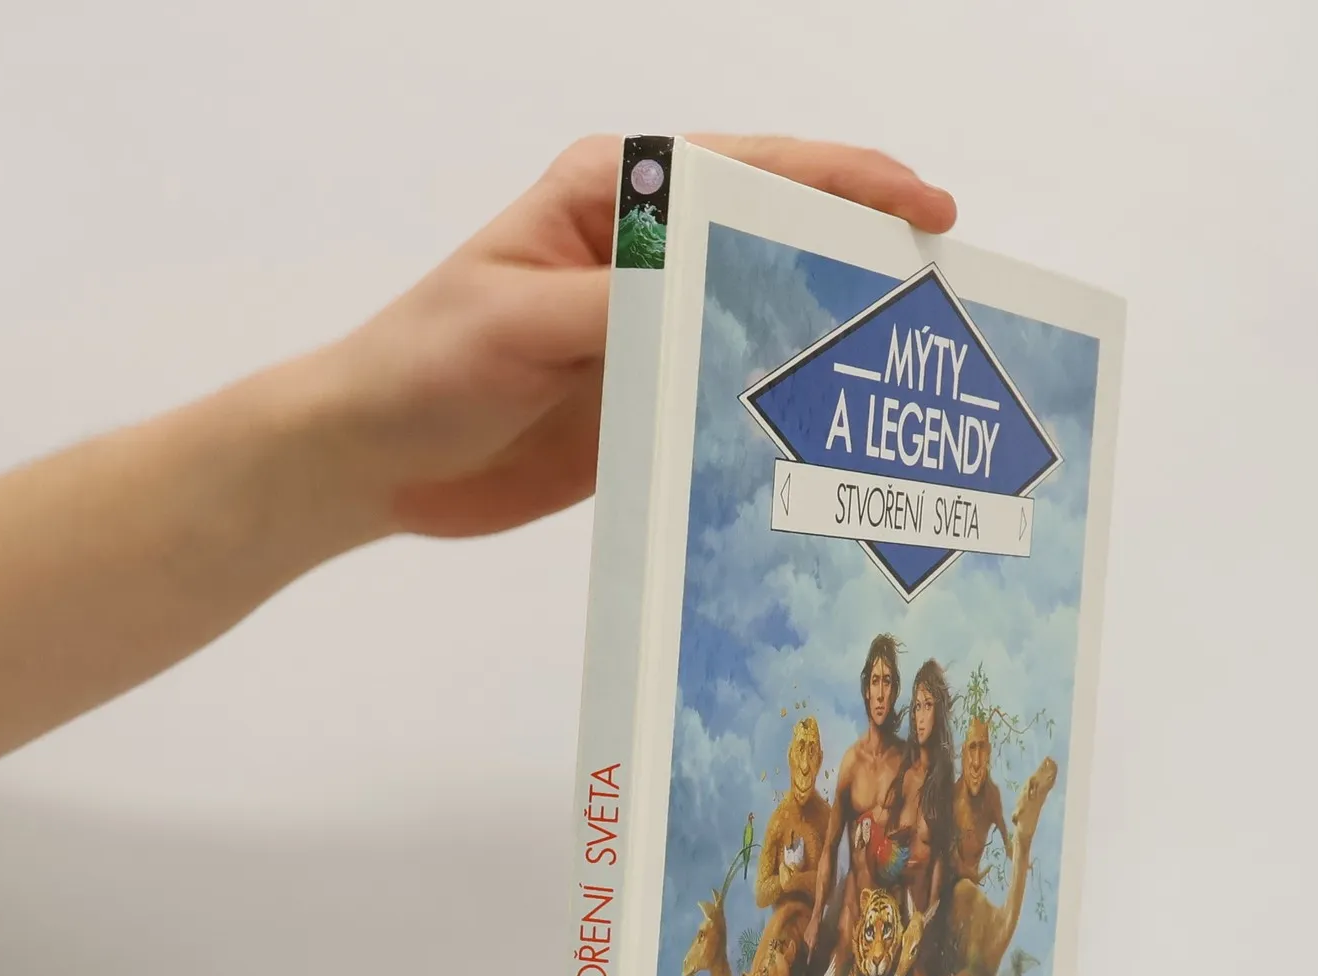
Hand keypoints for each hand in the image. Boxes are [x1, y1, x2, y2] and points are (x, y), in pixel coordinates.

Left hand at [315, 136, 956, 540]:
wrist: (373, 461)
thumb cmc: (425, 366)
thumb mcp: (521, 323)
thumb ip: (622, 306)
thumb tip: (717, 301)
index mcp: (613, 200)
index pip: (750, 171)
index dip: (845, 183)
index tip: (923, 206)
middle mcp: (645, 258)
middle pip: (776, 245)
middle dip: (861, 262)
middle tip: (945, 300)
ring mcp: (651, 337)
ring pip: (762, 327)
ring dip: (831, 348)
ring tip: (911, 376)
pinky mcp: (647, 407)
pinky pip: (729, 402)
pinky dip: (781, 417)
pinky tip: (834, 443)